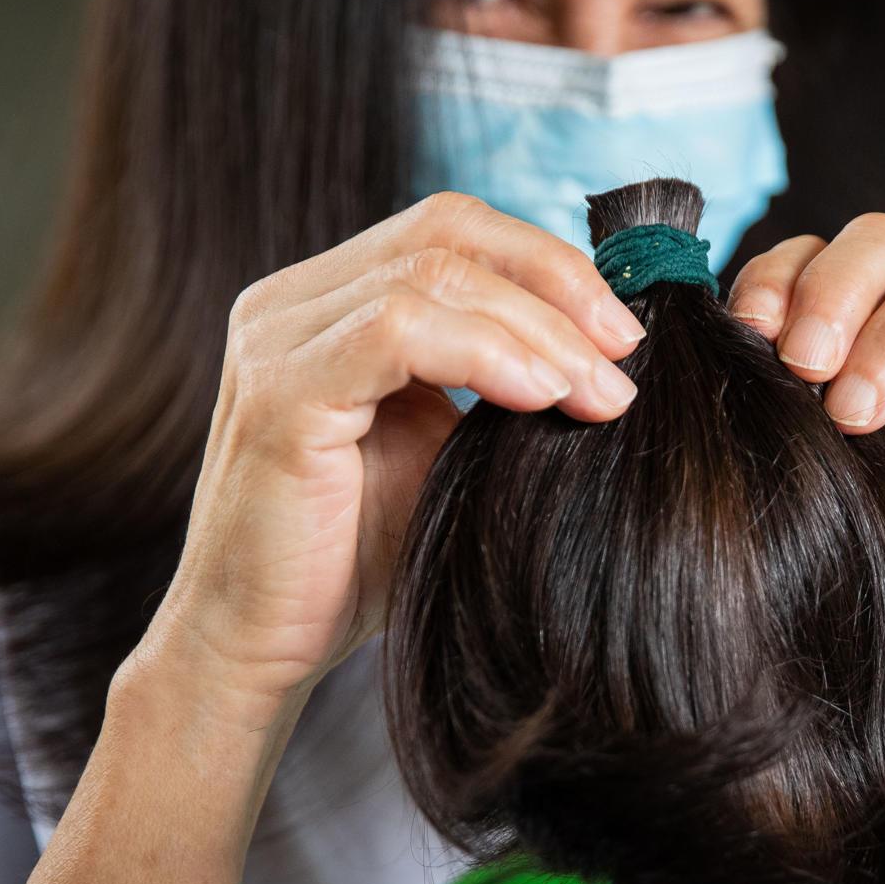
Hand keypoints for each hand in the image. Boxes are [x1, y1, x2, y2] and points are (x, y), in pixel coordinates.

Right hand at [123, 192, 645, 735]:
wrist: (256, 653)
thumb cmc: (351, 565)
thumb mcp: (443, 455)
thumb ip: (497, 388)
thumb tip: (608, 358)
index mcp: (326, 304)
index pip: (450, 230)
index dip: (547, 263)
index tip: (623, 333)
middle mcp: (291, 304)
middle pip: (446, 231)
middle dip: (556, 282)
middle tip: (627, 354)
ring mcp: (276, 341)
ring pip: (432, 275)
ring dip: (538, 328)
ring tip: (600, 394)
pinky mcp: (280, 394)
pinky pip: (397, 332)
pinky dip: (486, 354)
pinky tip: (542, 398)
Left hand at [725, 216, 884, 686]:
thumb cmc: (871, 566)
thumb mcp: (799, 476)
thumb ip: (763, 408)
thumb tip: (697, 353)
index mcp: (848, 341)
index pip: (811, 256)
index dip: (777, 275)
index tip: (746, 330)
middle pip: (882, 241)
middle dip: (833, 291)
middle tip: (805, 368)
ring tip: (861, 411)